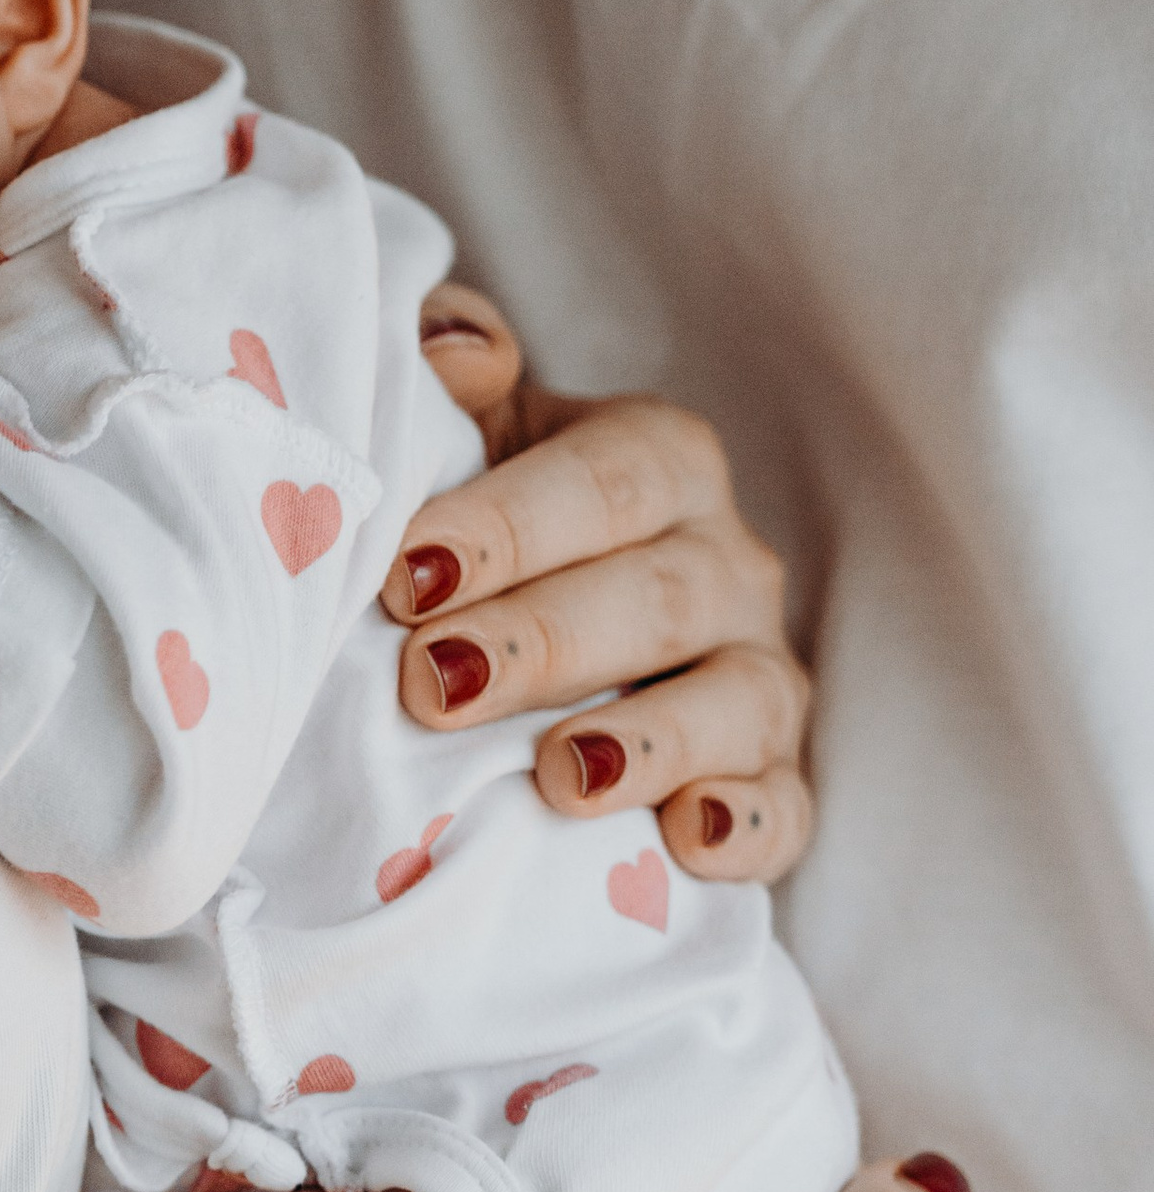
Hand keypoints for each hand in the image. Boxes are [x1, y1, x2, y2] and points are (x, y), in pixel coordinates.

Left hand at [390, 287, 809, 886]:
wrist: (540, 628)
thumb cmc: (491, 520)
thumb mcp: (468, 431)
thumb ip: (450, 371)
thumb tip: (452, 349)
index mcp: (660, 459)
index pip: (602, 481)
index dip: (506, 527)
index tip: (406, 576)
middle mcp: (726, 561)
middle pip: (655, 596)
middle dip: (542, 643)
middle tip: (433, 683)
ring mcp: (759, 674)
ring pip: (735, 701)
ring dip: (650, 740)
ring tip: (561, 774)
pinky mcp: (773, 779)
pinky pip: (785, 809)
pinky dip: (745, 826)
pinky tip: (689, 842)